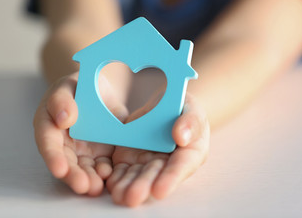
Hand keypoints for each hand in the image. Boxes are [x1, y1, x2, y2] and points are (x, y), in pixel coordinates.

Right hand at [33, 72, 127, 195]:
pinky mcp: (101, 153)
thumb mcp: (68, 85)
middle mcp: (64, 143)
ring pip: (84, 168)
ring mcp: (83, 150)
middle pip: (66, 162)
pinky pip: (103, 164)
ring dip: (90, 179)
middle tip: (83, 186)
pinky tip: (111, 176)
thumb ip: (61, 99)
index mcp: (49, 126)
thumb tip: (63, 119)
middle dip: (74, 176)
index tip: (60, 169)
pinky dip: (106, 172)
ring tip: (97, 187)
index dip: (53, 158)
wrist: (99, 88)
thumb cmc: (78, 85)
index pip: (48, 143)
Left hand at [106, 92, 209, 206]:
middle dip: (144, 186)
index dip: (170, 178)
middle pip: (155, 175)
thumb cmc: (182, 108)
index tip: (160, 190)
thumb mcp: (191, 109)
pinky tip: (110, 184)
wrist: (163, 105)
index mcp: (189, 153)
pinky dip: (116, 177)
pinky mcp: (129, 157)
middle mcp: (167, 163)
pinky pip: (122, 169)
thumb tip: (181, 137)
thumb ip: (190, 122)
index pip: (181, 167)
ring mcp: (146, 161)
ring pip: (137, 176)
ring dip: (128, 186)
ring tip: (119, 196)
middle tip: (134, 197)